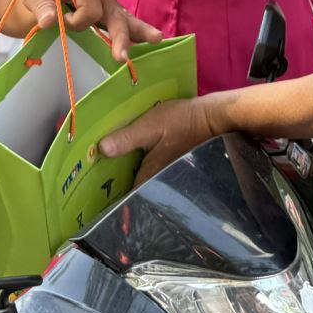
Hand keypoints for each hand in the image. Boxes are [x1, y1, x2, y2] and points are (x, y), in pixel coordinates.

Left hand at [16, 0, 162, 59]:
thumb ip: (41, 5)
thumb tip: (47, 22)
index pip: (89, 10)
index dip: (75, 20)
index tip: (58, 20)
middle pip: (114, 13)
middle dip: (119, 35)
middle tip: (121, 56)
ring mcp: (107, 2)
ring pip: (125, 17)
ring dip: (139, 30)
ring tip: (157, 38)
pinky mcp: (109, 13)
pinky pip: (125, 22)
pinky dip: (137, 31)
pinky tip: (153, 39)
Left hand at [98, 97, 224, 185]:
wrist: (214, 117)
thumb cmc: (181, 121)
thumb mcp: (150, 126)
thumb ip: (126, 139)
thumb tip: (102, 149)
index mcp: (151, 174)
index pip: (128, 194)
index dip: (114, 194)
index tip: (98, 191)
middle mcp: (161, 181)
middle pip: (138, 188)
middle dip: (123, 185)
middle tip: (104, 176)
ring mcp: (171, 175)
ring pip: (147, 181)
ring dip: (134, 175)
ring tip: (117, 166)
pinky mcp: (177, 166)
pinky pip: (156, 171)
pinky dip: (147, 167)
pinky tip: (140, 156)